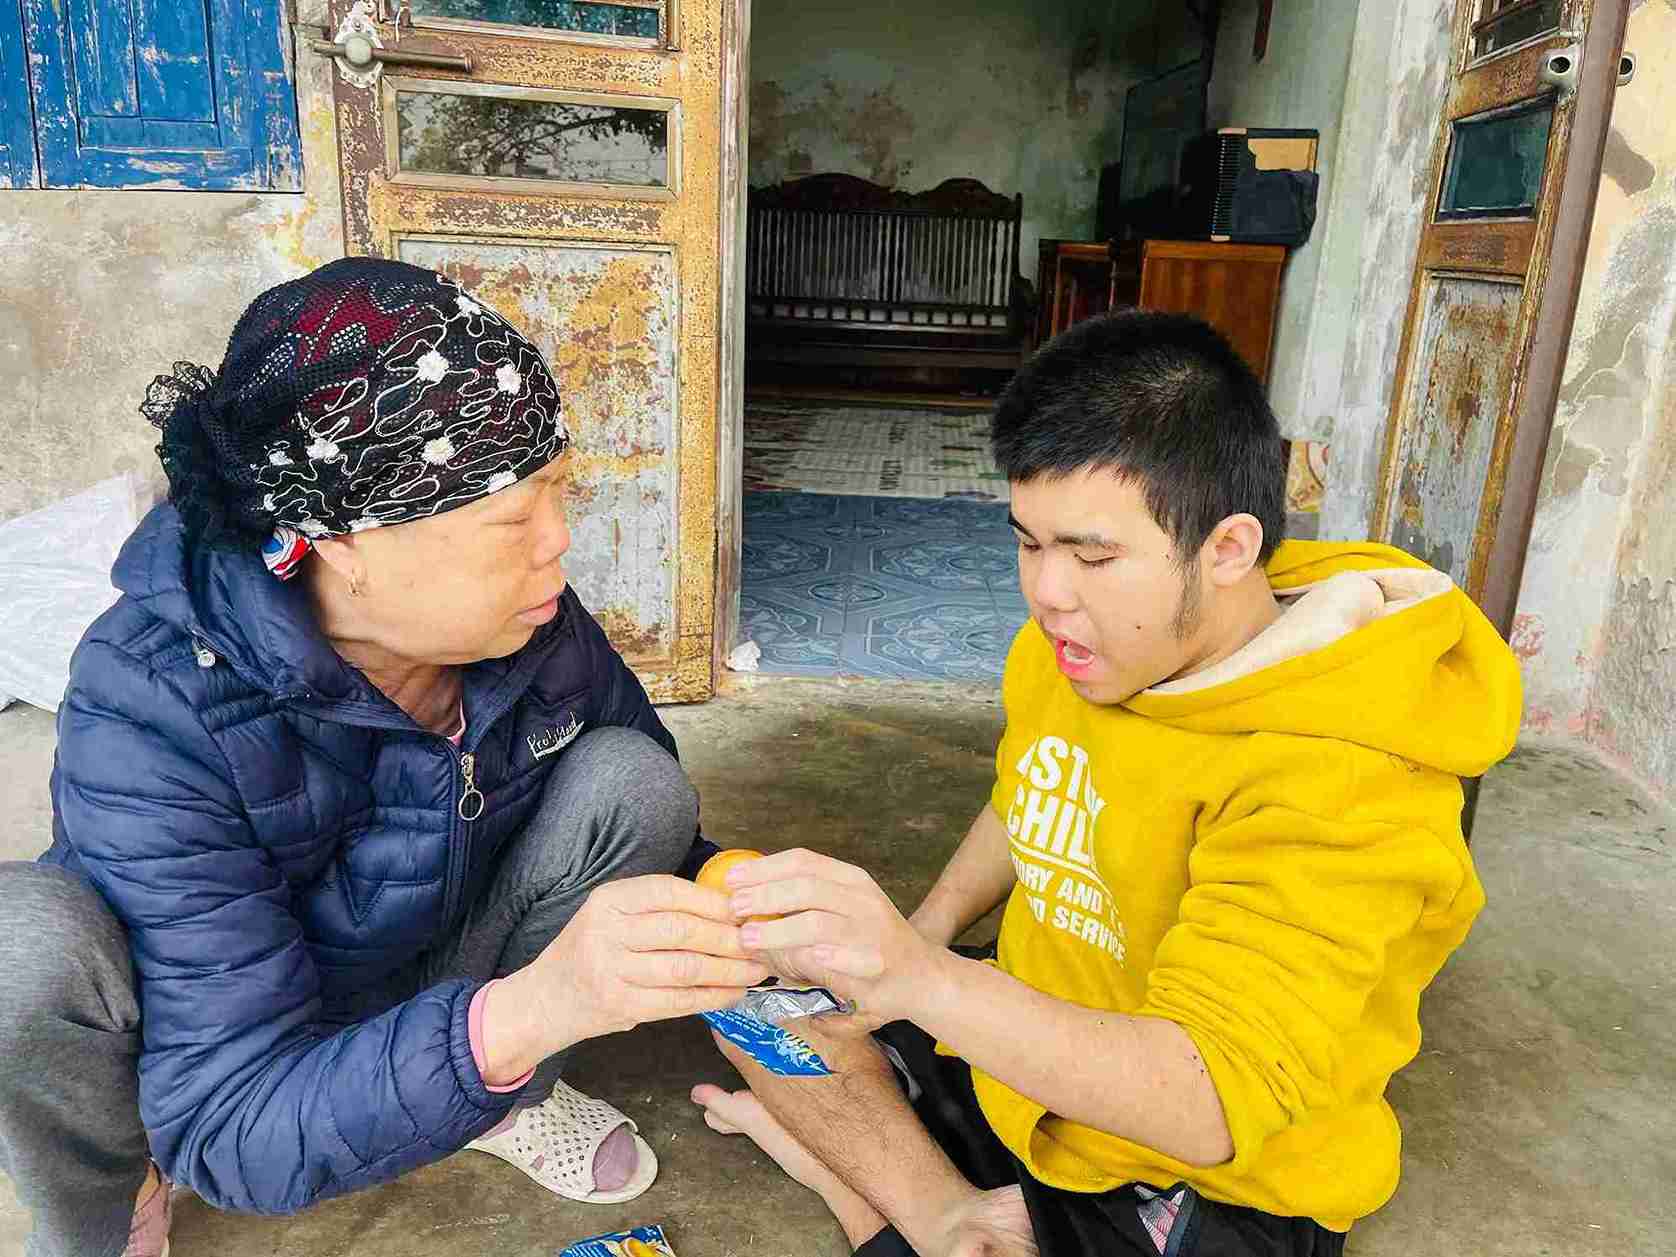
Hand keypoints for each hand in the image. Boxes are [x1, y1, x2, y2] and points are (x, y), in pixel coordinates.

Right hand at [485, 875, 769, 1080]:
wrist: (544, 1000)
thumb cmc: (591, 952)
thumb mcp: (612, 916)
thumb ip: (658, 909)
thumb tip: (727, 905)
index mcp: (608, 900)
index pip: (669, 892)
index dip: (712, 901)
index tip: (745, 908)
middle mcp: (606, 931)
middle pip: (682, 930)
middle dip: (729, 937)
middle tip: (760, 941)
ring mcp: (611, 971)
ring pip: (685, 968)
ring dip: (728, 970)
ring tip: (756, 969)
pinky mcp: (620, 1006)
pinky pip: (678, 1001)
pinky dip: (712, 997)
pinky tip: (733, 993)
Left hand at [723, 849, 945, 1024]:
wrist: (921, 978)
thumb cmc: (868, 945)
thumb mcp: (838, 913)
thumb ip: (799, 906)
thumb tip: (745, 906)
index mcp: (849, 880)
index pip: (803, 862)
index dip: (764, 869)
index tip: (731, 880)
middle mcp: (862, 898)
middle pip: (806, 887)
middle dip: (765, 895)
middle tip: (734, 909)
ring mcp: (872, 929)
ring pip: (818, 922)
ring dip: (779, 930)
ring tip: (749, 939)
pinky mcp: (878, 962)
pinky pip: (848, 957)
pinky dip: (826, 957)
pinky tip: (805, 960)